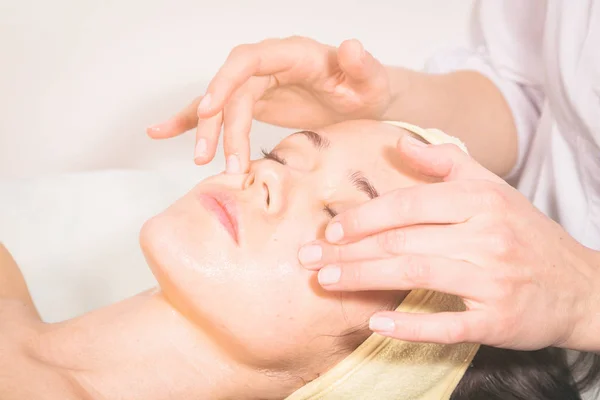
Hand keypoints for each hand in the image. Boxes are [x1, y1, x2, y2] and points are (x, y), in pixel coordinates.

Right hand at [147, 36, 392, 173]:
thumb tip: (350, 46)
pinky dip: (189, 121)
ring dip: (205, 131)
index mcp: (292, 54)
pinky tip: (163, 132)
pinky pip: (219, 111)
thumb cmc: (366, 89)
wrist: (362, 102)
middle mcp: (268, 65)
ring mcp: (258, 84)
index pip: (248, 60)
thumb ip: (361, 65)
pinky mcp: (253, 102)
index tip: (209, 109)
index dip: (225, 81)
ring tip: (198, 160)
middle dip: (219, 124)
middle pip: (230, 90)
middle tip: (215, 160)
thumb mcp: (370, 80)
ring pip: (221, 105)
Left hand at [297, 136, 599, 350]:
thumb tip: (399, 141)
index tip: (329, 230)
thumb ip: (445, 161)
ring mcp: (493, 279)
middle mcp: (486, 235)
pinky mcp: (498, 319)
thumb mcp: (492, 187)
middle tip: (309, 259)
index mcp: (480, 200)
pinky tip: (375, 324)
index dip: (363, 217)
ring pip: (416, 275)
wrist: (578, 284)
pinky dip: (409, 326)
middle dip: (349, 250)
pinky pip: (447, 324)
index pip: (408, 203)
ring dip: (365, 279)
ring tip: (327, 282)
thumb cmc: (524, 233)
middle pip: (403, 240)